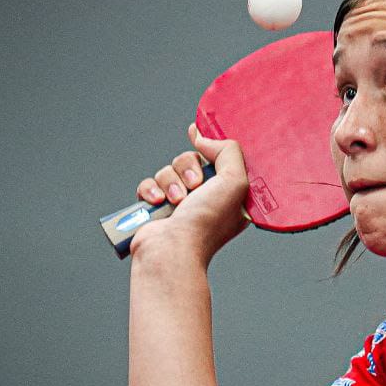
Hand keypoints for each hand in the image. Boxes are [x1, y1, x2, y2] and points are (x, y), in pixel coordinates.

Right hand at [129, 124, 250, 263]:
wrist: (172, 248)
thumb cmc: (207, 222)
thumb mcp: (236, 181)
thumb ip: (228, 151)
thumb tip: (204, 137)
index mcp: (229, 194)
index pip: (220, 159)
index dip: (211, 148)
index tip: (200, 140)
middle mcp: (206, 198)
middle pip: (191, 160)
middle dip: (188, 169)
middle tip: (195, 186)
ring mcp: (180, 204)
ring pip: (168, 170)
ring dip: (171, 182)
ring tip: (177, 202)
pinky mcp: (156, 207)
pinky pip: (149, 183)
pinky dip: (151, 191)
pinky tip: (157, 203)